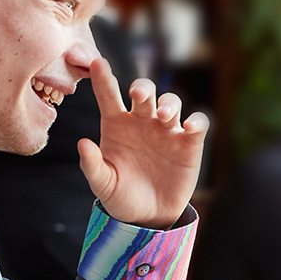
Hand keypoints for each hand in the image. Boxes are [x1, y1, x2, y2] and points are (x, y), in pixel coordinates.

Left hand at [78, 58, 207, 228]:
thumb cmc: (121, 195)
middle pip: (144, 92)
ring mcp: (166, 129)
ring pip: (171, 102)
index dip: (102, 78)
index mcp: (116, 125)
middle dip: (143, 87)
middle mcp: (142, 121)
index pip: (108, 96)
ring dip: (168, 103)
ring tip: (163, 116)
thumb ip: (92, 165)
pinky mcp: (189, 142)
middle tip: (138, 94)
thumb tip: (83, 144)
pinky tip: (188, 127)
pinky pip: (198, 123)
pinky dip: (196, 121)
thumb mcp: (103, 184)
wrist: (147, 217)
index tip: (96, 62)